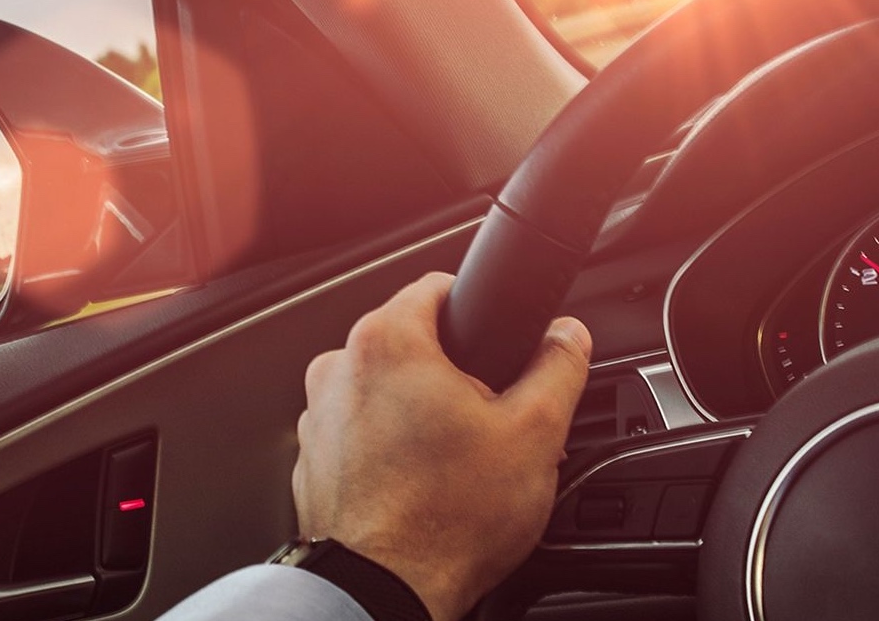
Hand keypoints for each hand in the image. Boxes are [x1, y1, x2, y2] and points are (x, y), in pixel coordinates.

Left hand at [294, 273, 589, 619]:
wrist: (383, 594)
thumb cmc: (447, 522)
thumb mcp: (534, 434)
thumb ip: (558, 368)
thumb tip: (567, 338)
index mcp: (387, 342)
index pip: (438, 288)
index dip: (482, 313)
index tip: (504, 344)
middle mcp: (337, 371)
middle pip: (413, 346)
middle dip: (457, 376)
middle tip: (495, 422)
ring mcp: (316, 420)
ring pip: (386, 394)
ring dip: (422, 416)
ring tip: (462, 465)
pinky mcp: (312, 465)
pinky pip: (362, 438)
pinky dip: (392, 453)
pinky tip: (426, 489)